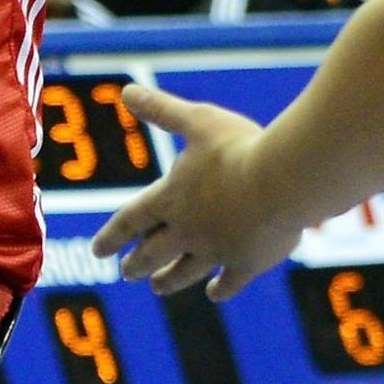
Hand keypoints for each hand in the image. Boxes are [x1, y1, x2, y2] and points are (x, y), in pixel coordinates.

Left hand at [89, 85, 287, 298]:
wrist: (284, 181)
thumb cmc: (239, 148)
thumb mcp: (198, 121)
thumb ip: (162, 109)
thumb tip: (127, 91)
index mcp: (170, 198)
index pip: (130, 221)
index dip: (112, 236)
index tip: (98, 251)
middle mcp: (187, 230)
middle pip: (152, 252)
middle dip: (137, 264)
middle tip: (126, 272)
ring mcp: (217, 250)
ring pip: (184, 271)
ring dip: (169, 280)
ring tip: (158, 287)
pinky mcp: (247, 263)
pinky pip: (230, 281)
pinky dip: (221, 288)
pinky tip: (214, 292)